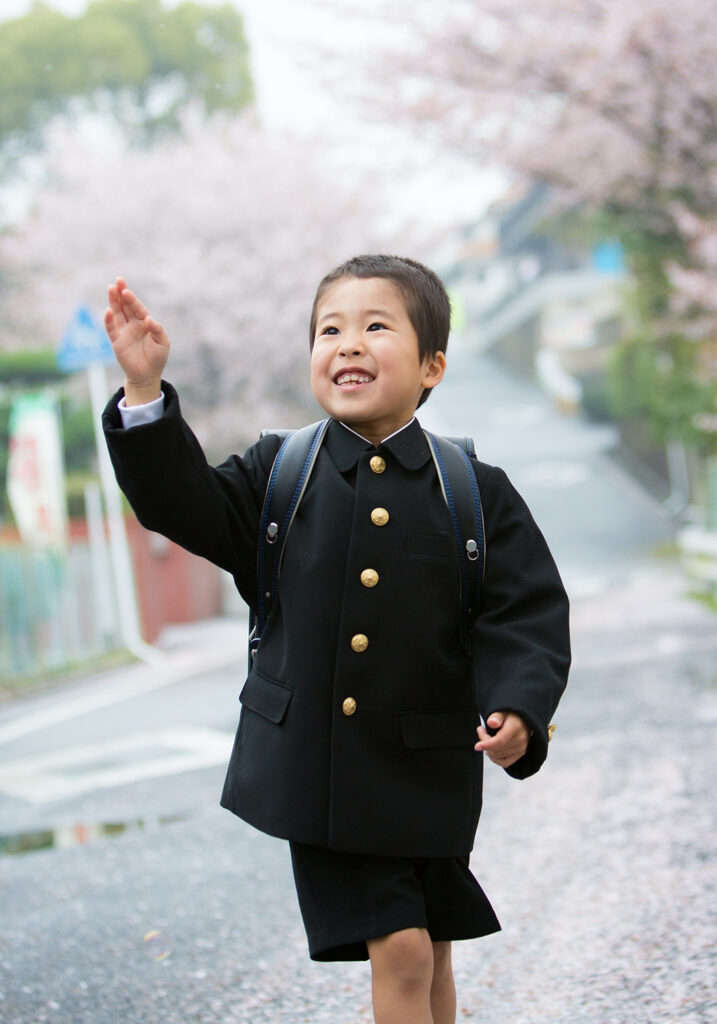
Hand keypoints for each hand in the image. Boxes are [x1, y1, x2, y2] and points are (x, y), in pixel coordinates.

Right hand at [104, 277, 169, 402]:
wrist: (147, 375)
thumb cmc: (157, 358)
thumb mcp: (163, 344)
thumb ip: (157, 331)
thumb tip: (148, 319)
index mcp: (145, 323)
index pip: (138, 308)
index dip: (133, 300)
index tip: (127, 291)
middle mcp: (133, 325)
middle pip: (126, 306)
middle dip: (122, 293)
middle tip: (118, 280)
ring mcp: (124, 332)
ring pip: (117, 314)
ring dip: (114, 302)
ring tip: (111, 289)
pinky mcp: (117, 342)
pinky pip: (111, 329)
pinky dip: (109, 320)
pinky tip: (108, 311)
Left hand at [475, 711, 529, 767]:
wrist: (522, 718)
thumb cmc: (511, 715)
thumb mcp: (502, 711)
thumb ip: (496, 717)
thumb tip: (492, 722)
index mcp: (516, 727)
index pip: (500, 741)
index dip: (487, 744)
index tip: (477, 746)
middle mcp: (520, 739)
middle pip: (497, 749)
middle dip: (485, 742)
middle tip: (481, 731)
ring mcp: (521, 748)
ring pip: (498, 756)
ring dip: (489, 749)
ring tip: (487, 738)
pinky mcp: (520, 753)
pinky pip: (505, 763)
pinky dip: (495, 759)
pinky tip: (491, 750)